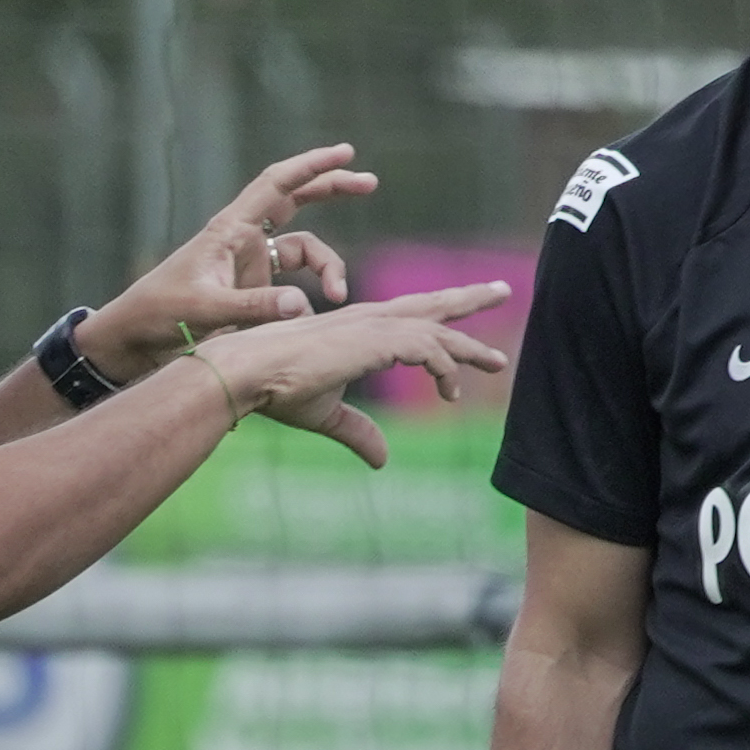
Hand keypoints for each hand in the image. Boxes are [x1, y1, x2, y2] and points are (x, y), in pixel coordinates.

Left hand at [88, 145, 381, 378]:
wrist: (132, 341)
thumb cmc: (157, 316)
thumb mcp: (204, 310)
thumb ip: (254, 307)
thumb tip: (304, 305)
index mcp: (229, 230)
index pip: (277, 184)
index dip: (311, 165)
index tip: (346, 153)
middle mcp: (243, 241)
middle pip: (296, 201)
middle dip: (332, 189)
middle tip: (370, 182)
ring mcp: (249, 266)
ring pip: (304, 250)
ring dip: (328, 267)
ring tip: (339, 295)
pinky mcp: (252, 291)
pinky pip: (295, 284)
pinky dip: (310, 297)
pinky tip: (316, 319)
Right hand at [190, 282, 513, 467]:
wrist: (246, 373)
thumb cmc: (275, 389)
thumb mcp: (327, 414)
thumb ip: (357, 432)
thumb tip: (383, 459)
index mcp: (359, 330)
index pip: (411, 317)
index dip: (442, 320)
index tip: (470, 335)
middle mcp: (369, 320)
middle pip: (431, 304)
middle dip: (469, 299)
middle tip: (503, 290)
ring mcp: (373, 326)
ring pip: (436, 329)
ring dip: (469, 346)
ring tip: (498, 363)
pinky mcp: (373, 339)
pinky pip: (426, 348)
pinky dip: (443, 367)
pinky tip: (450, 392)